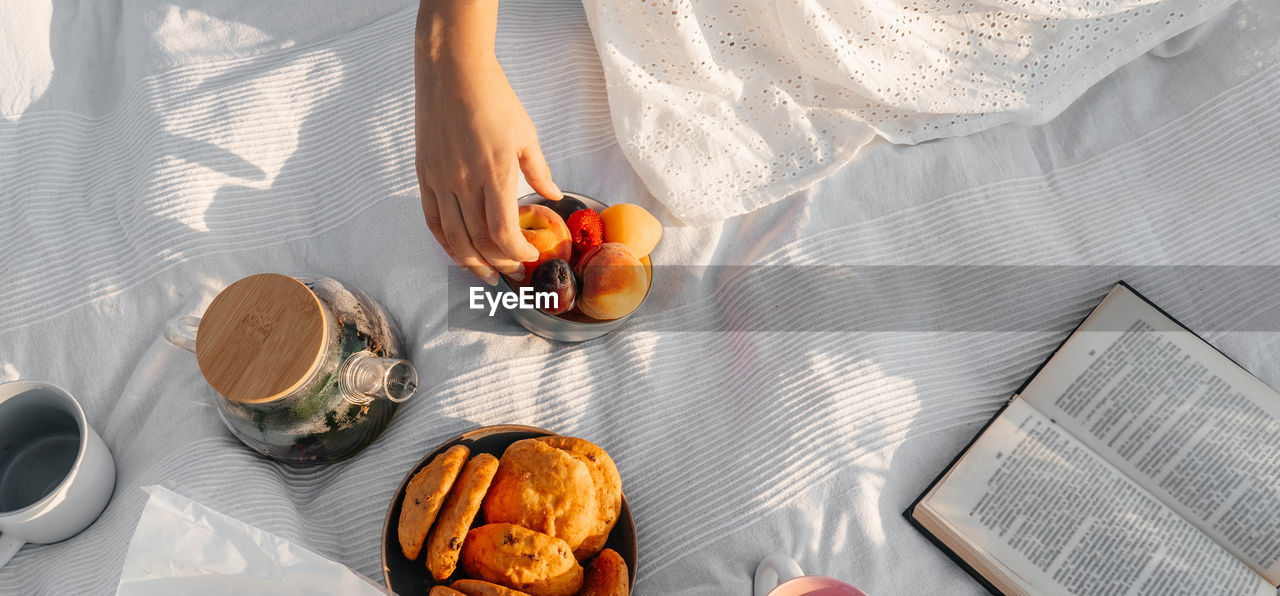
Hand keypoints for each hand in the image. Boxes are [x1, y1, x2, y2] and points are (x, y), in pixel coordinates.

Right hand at [414, 34, 561, 285]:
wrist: (452, 72)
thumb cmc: (494, 99)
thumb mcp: (526, 134)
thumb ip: (539, 171)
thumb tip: (554, 196)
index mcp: (494, 173)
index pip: (502, 232)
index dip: (517, 252)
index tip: (531, 257)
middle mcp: (463, 183)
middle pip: (478, 242)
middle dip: (500, 264)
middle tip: (516, 273)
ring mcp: (440, 181)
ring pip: (453, 239)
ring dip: (472, 263)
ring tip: (489, 274)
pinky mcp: (425, 176)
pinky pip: (433, 220)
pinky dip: (446, 243)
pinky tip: (460, 253)